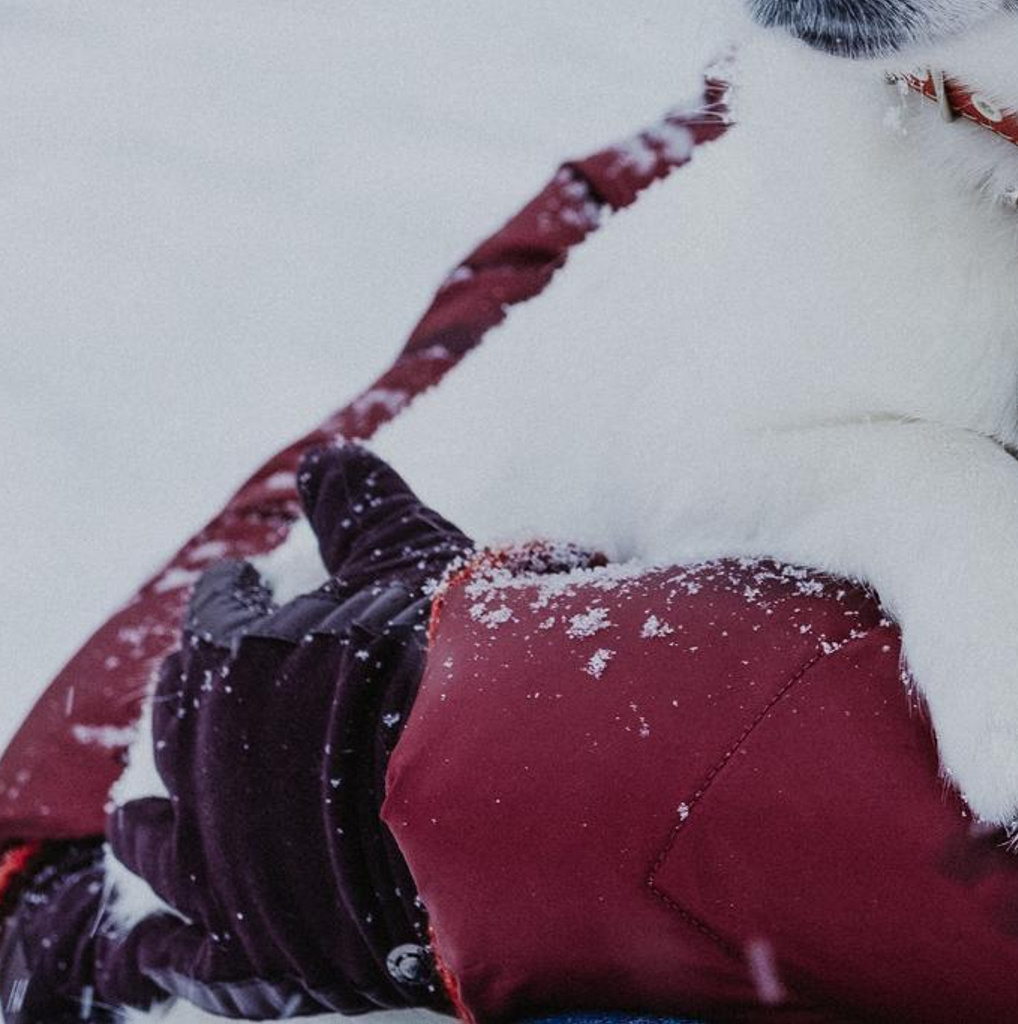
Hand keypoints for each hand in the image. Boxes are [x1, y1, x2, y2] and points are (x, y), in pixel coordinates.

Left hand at [103, 440, 473, 1014]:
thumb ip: (361, 505)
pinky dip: (162, 950)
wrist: (485, 790)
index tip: (238, 582)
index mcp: (239, 657)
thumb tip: (324, 455)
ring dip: (154, 827)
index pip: (221, 614)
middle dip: (188, 702)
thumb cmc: (450, 655)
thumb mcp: (412, 552)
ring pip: (166, 840)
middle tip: (194, 686)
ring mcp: (223, 856)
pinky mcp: (250, 943)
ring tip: (140, 824)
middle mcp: (209, 758)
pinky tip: (146, 951)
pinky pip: (187, 954)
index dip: (232, 597)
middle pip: (183, 722)